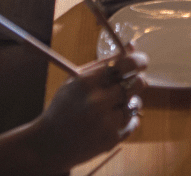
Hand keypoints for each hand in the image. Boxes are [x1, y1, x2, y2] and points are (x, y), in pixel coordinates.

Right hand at [32, 49, 147, 171]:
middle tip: (130, 83)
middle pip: (137, 83)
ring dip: (129, 102)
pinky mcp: (111, 140)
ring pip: (136, 103)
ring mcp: (105, 122)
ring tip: (112, 106)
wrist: (48, 145)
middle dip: (137, 80)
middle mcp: (97, 101)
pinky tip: (111, 120)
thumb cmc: (64, 107)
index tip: (142, 61)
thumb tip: (132, 46)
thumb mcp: (76, 80)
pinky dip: (127, 119)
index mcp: (87, 82)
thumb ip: (105, 62)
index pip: (126, 64)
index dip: (138, 60)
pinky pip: (134, 122)